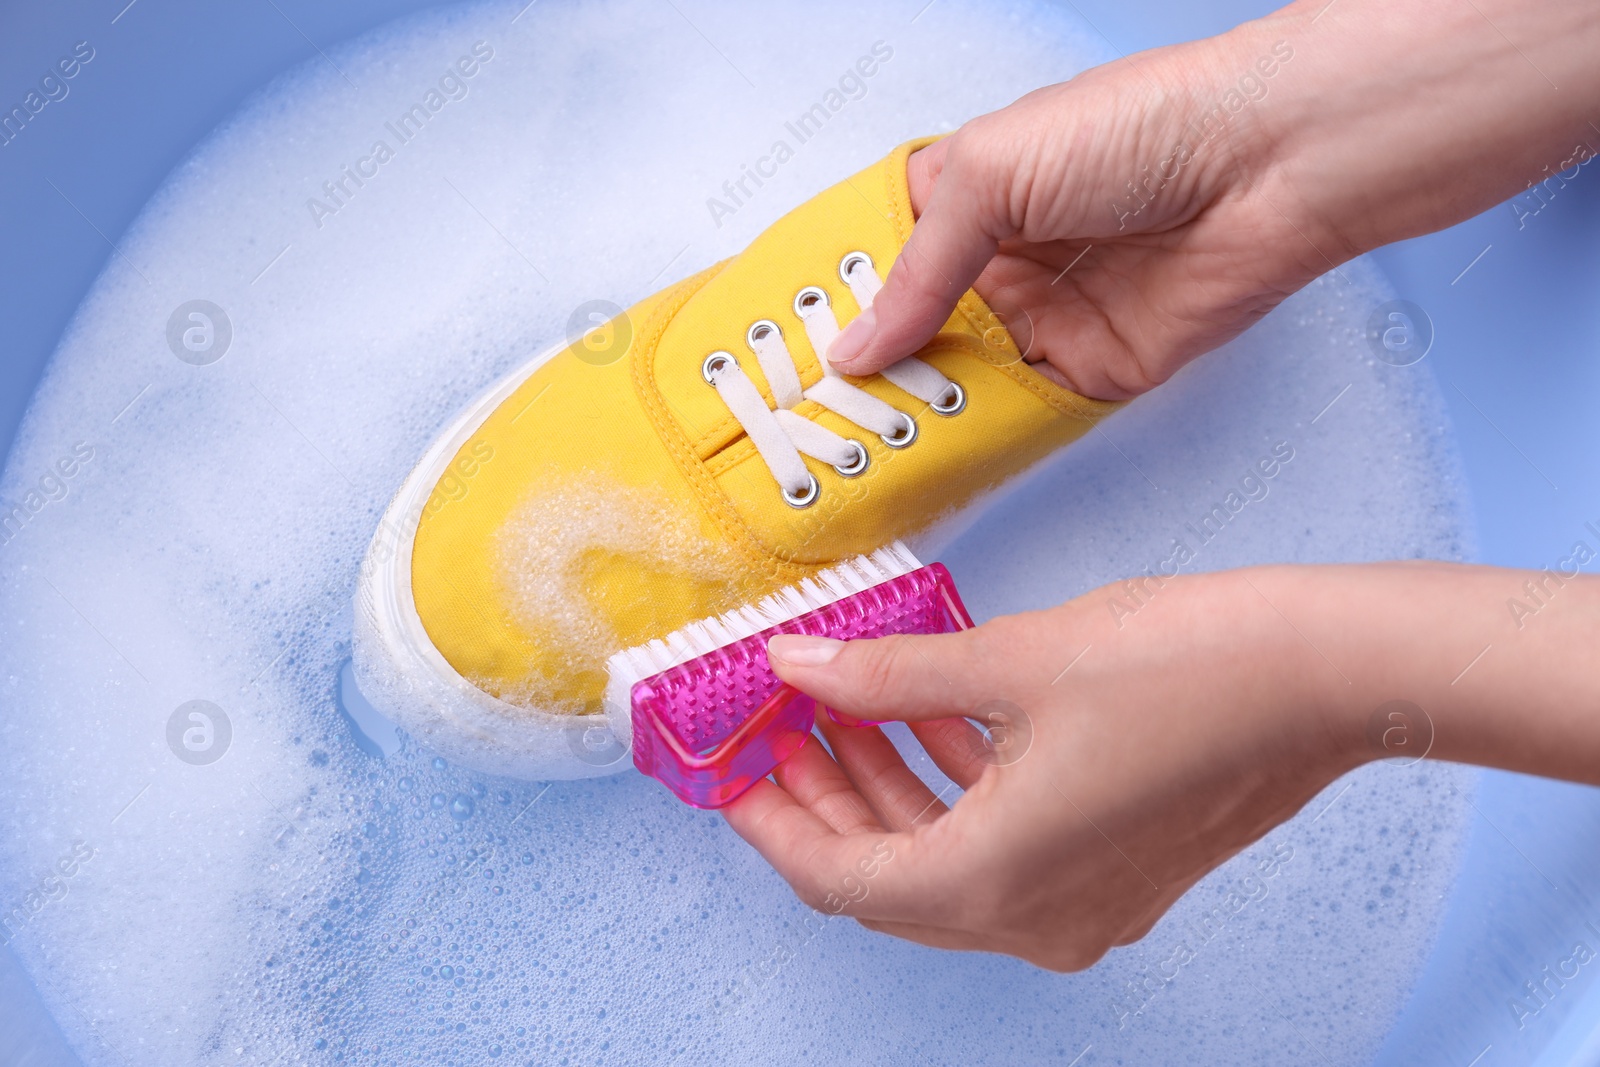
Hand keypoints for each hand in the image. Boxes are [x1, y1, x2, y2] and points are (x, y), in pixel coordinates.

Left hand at [722, 569, 1365, 970]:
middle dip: (823, 804)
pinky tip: (922, 721)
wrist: (1324, 676)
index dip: (774, 824)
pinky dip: (950, 797)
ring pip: (943, 866)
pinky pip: (999, 852)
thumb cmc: (1186, 667)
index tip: (734, 772)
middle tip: (776, 732)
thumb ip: (886, 676)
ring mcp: (1080, 905)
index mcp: (997, 881)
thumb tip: (797, 664)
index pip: (840, 881)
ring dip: (885, 794)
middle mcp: (1035, 917)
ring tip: (839, 709)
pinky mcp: (1113, 874)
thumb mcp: (1008, 661)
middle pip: (888, 880)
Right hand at [829, 0, 1599, 400]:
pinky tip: (923, 466)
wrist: (1269, 166)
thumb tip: (858, 348)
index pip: (874, 259)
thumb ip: (919, 269)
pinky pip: (1018, 421)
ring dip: (908, 418)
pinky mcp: (1088, 375)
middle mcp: (996, 264)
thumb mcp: (991, 174)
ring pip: (954, 384)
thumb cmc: (1139, 128)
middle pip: (907, 334)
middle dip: (856, 379)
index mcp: (963, 197)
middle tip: (793, 423)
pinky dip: (975, 445)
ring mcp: (1039, 322)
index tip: (768, 351)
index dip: (825, 304)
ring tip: (840, 457)